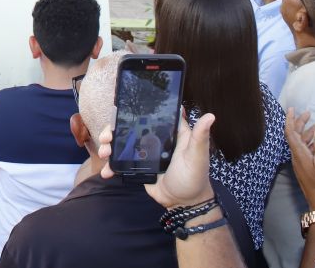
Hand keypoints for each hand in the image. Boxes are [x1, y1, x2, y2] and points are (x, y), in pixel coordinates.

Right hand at [96, 110, 214, 208]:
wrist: (184, 203)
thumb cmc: (194, 177)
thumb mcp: (197, 157)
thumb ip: (200, 137)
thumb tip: (210, 116)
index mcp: (168, 132)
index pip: (149, 115)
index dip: (134, 111)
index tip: (118, 111)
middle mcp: (154, 139)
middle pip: (129, 128)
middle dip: (114, 130)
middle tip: (106, 137)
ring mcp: (143, 153)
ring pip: (121, 144)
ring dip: (109, 146)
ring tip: (104, 153)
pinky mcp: (137, 167)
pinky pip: (121, 163)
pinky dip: (111, 167)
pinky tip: (106, 172)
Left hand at [285, 108, 314, 211]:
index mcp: (300, 155)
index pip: (290, 133)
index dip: (290, 120)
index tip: (291, 109)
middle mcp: (297, 157)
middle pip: (295, 135)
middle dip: (300, 123)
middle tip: (308, 113)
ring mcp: (301, 162)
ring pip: (301, 142)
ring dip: (307, 132)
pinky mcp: (306, 167)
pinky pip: (306, 149)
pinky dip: (311, 142)